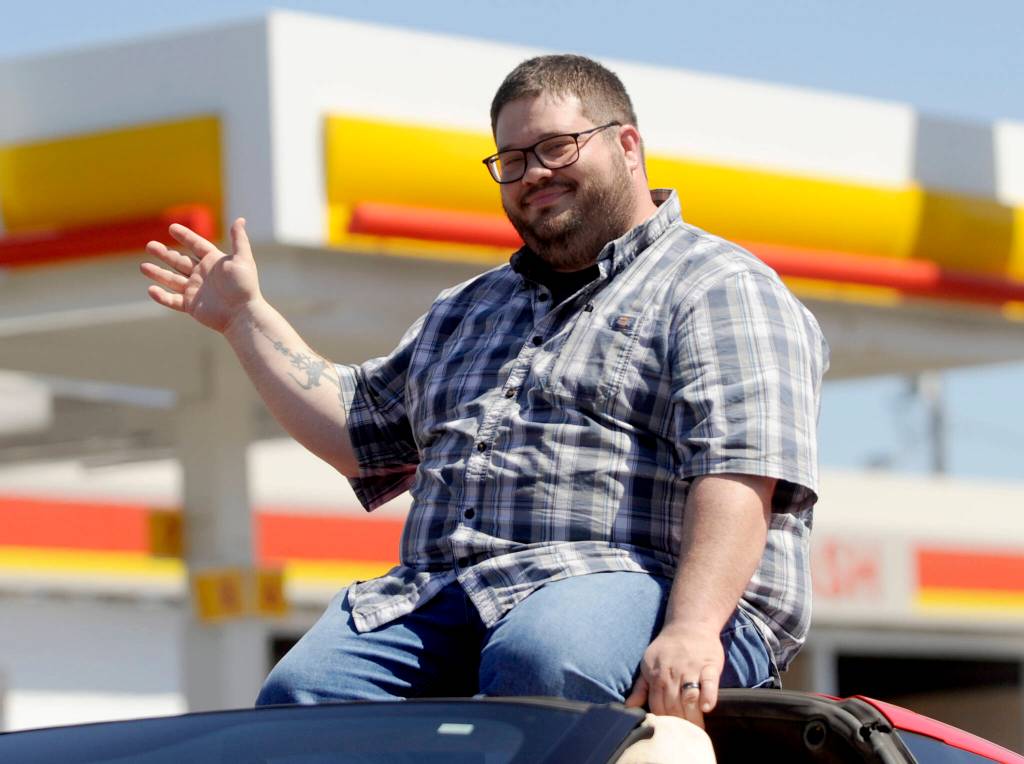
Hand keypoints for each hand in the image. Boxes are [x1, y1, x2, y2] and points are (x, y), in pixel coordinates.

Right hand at [140, 217, 261, 333]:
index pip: (197, 245)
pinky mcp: (192, 306)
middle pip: (180, 261)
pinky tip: (151, 290)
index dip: (185, 236)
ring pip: (173, 280)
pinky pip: (173, 300)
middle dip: (164, 254)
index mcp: (214, 262)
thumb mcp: (243, 259)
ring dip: (158, 274)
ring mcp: (196, 290)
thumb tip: (240, 219)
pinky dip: (162, 297)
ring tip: (143, 267)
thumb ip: (239, 239)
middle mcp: (203, 275)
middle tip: (149, 245)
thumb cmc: (244, 286)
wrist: (243, 314)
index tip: (172, 227)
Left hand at [624, 622, 723, 725]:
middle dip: (679, 723)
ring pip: (689, 696)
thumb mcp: (649, 663)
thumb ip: (641, 687)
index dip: (663, 721)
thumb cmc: (667, 647)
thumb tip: (629, 707)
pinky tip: (706, 707)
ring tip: (697, 730)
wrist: (689, 623)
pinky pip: (709, 682)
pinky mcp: (709, 664)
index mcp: (656, 674)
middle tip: (685, 736)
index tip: (668, 734)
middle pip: (674, 704)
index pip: (657, 705)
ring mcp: (691, 668)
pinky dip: (708, 695)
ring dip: (692, 715)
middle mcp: (672, 672)